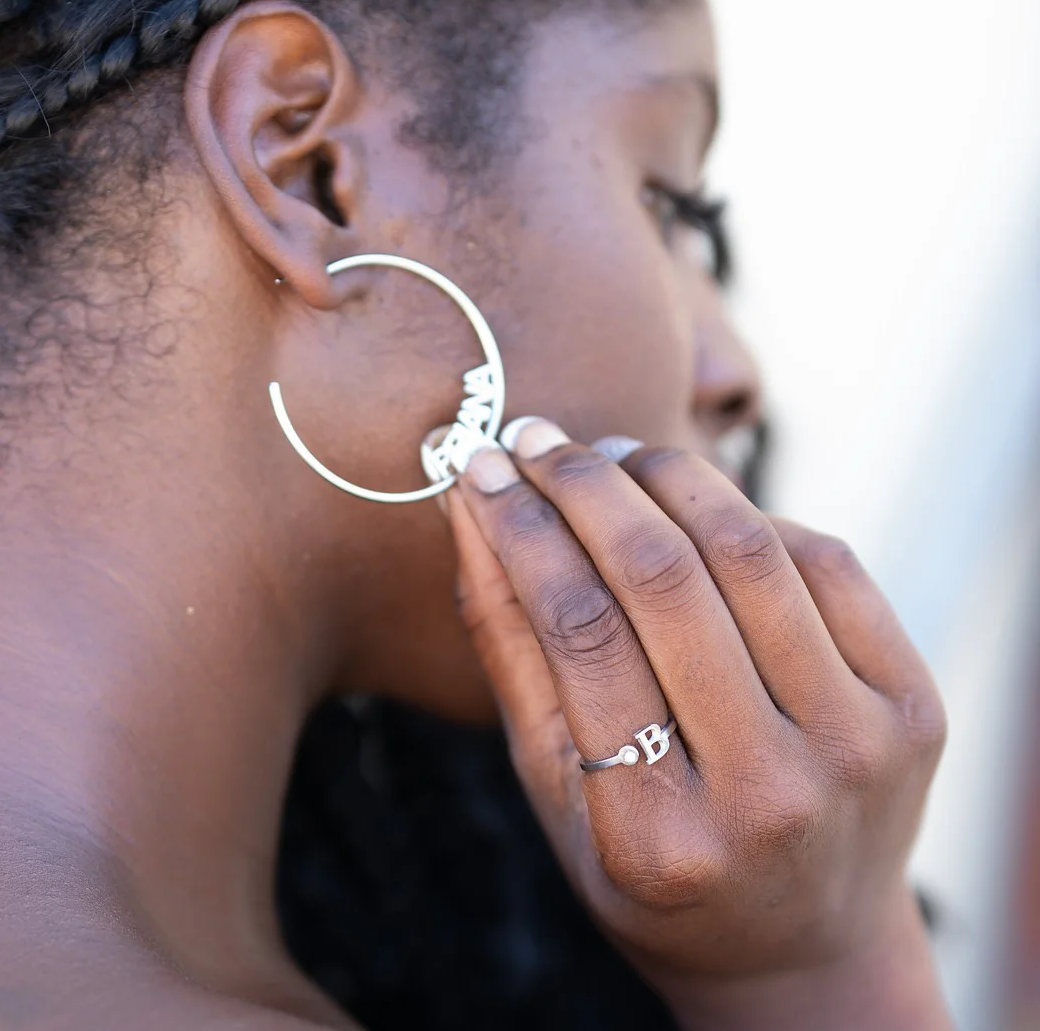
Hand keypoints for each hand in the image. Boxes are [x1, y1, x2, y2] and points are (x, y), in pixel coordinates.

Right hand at [446, 419, 949, 1029]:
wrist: (801, 945)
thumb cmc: (649, 864)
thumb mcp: (554, 785)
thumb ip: (508, 645)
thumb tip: (470, 507)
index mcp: (658, 834)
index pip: (576, 629)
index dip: (520, 528)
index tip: (480, 467)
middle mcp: (769, 793)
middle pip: (663, 578)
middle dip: (584, 482)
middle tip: (536, 438)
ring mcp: (856, 748)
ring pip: (747, 549)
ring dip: (665, 476)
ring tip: (610, 455)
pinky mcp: (912, 707)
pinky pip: (825, 560)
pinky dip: (748, 510)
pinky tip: (696, 506)